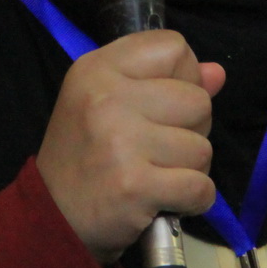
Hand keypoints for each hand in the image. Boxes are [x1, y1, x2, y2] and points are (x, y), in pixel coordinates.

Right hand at [36, 30, 226, 263]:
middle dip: (190, 130)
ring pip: (202, 147)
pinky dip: (194, 200)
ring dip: (190, 169)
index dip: (182, 78)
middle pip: (198, 100)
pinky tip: (168, 200)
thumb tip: (216, 73)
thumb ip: (166, 82)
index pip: (173, 47)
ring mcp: (121, 141)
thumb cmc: (84, 157)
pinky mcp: (135, 185)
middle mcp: (107, 97)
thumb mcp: (110, 103)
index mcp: (98, 68)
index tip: (161, 106)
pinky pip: (200, 187)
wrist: (50, 220)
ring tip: (158, 175)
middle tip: (157, 149)